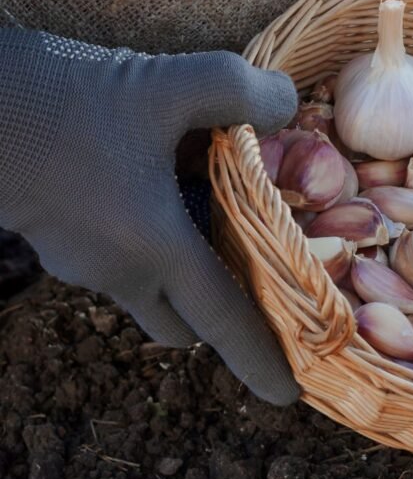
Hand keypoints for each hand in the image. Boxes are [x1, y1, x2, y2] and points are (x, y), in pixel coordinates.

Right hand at [0, 29, 300, 404]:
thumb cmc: (67, 99)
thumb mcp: (174, 82)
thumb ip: (244, 93)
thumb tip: (285, 107)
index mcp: (158, 251)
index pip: (225, 324)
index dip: (262, 361)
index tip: (289, 395)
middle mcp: (121, 272)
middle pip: (187, 322)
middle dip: (224, 316)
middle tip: (262, 281)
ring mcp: (81, 262)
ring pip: (151, 293)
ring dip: (185, 274)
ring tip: (216, 214)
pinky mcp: (57, 239)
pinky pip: (120, 263)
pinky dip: (152, 245)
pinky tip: (162, 185)